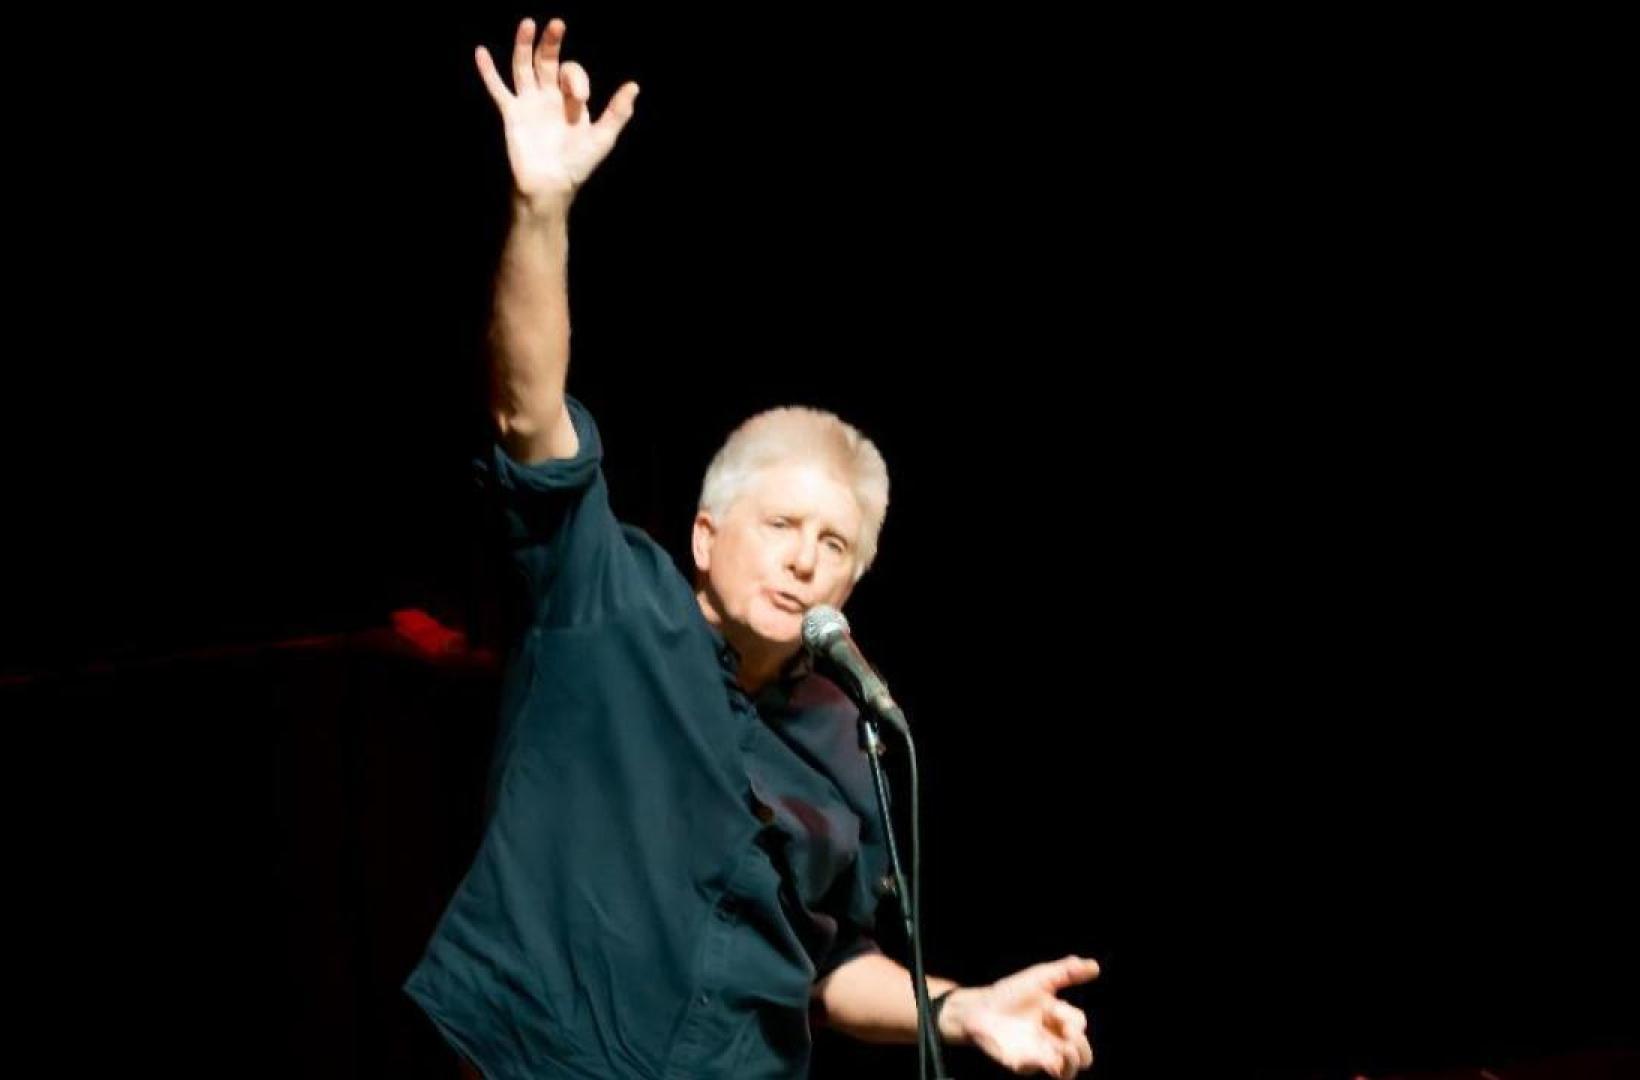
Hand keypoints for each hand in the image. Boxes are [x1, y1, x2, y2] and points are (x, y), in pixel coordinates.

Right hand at [474, 17, 638, 212]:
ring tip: (528, 23)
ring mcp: (529, 103)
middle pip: (547, 60)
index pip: (571, 72)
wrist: (550, 186)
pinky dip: (488, 72)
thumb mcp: (603, 138)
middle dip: (552, 43)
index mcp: (570, 100)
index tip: (579, 98)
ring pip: (523, 67)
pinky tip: (481, 52)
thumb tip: (634, 86)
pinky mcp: (512, 114)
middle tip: (557, 24)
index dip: (576, 78)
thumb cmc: (578, 165)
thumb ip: (617, 112)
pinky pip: (498, 89)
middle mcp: (548, 97)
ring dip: (523, 45)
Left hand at [944, 955, 1098, 1077]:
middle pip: (1083, 1054)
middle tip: (1068, 1035)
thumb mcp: (1040, 977)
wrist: (979, 1008)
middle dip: (1081, 1047)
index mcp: (1059, 1019)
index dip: (1073, 1020)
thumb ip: (1067, 971)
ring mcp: (1040, 1053)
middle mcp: (1053, 1039)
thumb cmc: (1010, 993)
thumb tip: (1095, 966)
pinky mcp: (1026, 1064)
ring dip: (1072, 1062)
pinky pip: (1043, 1070)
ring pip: (1068, 1071)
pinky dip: (1050, 1065)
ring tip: (1066, 1051)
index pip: (1079, 1024)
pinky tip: (1047, 1059)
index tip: (1054, 1010)